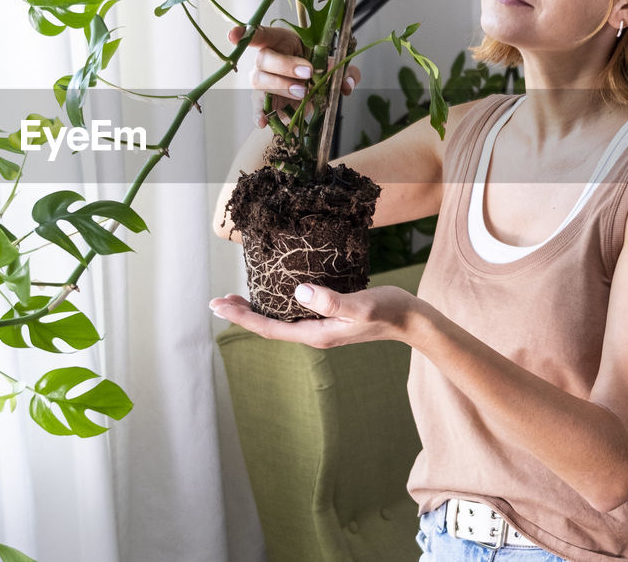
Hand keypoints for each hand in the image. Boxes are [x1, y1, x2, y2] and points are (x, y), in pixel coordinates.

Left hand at [209, 283, 421, 347]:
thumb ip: (332, 301)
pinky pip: (291, 314)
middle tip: (216, 302)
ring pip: (277, 320)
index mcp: (317, 334)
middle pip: (268, 326)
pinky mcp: (326, 318)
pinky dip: (272, 304)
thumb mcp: (362, 304)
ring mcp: (319, 327)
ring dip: (254, 310)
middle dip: (240, 315)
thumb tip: (298, 292)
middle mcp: (314, 334)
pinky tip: (269, 294)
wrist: (411, 320)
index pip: (269, 328)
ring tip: (233, 299)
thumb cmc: (390, 310)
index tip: (220, 306)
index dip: (242, 318)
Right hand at [228, 25, 359, 127]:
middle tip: (307, 74)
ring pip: (259, 80)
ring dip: (280, 86)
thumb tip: (347, 83)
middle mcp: (266, 59)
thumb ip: (345, 71)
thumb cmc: (317, 69)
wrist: (311, 91)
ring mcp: (261, 80)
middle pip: (263, 58)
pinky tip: (262, 122)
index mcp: (281, 41)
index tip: (234, 36)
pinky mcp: (263, 101)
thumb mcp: (334, 66)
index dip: (246, 33)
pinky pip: (257, 107)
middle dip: (284, 66)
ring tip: (302, 93)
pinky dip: (259, 115)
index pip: (260, 34)